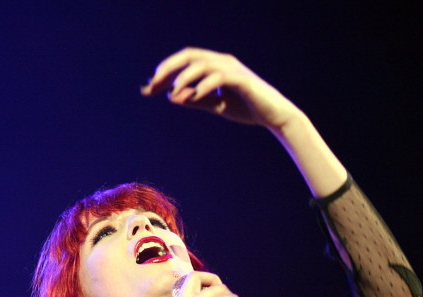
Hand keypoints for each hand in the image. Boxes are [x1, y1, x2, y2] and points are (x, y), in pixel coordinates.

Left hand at [141, 47, 298, 129]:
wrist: (273, 115)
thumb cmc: (246, 109)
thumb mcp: (216, 106)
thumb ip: (196, 100)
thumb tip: (172, 96)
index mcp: (214, 66)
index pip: (185, 63)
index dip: (166, 73)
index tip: (148, 87)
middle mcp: (222, 62)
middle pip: (189, 56)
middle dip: (168, 68)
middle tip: (152, 82)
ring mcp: (232, 68)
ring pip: (202, 63)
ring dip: (183, 76)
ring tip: (171, 89)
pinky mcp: (241, 79)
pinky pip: (218, 77)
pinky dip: (204, 85)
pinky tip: (192, 96)